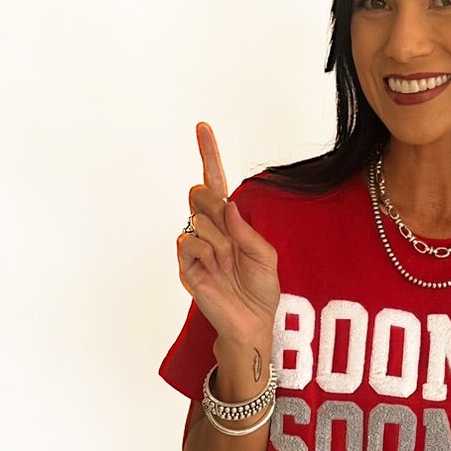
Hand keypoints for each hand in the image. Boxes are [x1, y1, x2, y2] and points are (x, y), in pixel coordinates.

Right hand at [176, 122, 280, 349]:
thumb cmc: (260, 290)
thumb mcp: (265, 255)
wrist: (252, 323)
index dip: (209, 155)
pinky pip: (189, 241)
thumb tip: (227, 204)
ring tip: (227, 264)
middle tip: (227, 229)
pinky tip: (213, 269)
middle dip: (213, 204)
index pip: (215, 183)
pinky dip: (206, 253)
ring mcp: (196, 247)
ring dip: (219, 241)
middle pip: (200, 193)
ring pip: (198, 220)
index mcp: (229, 223)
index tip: (203, 127)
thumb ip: (246, 229)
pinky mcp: (186, 264)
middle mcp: (210, 230)